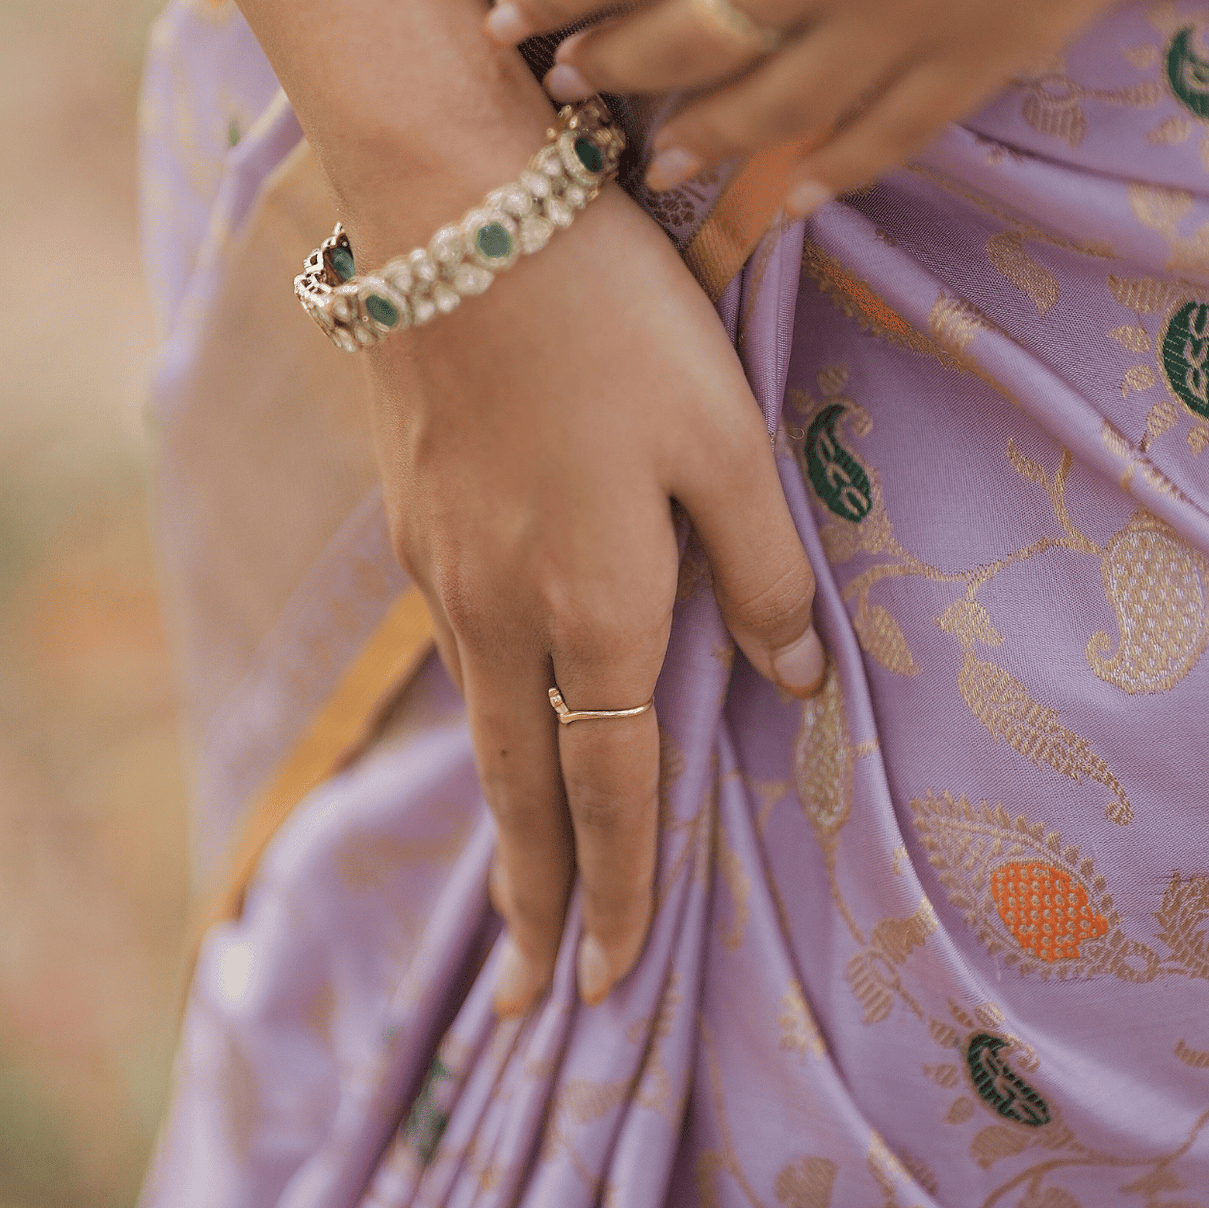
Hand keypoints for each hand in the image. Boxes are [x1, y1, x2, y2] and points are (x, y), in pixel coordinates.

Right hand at [350, 162, 820, 1016]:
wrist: (451, 210)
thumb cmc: (614, 318)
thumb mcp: (724, 436)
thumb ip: (762, 566)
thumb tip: (796, 681)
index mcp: (596, 606)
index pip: (610, 789)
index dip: (621, 891)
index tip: (615, 987)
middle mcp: (502, 610)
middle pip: (519, 788)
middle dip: (534, 902)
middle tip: (529, 997)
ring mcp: (441, 562)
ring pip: (482, 719)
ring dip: (505, 814)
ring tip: (522, 880)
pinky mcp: (412, 510)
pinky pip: (457, 646)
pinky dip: (483, 714)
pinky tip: (499, 706)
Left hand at [485, 0, 1208, 214]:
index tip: (506, 18)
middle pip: (678, 43)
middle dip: (610, 68)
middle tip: (571, 87)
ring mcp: (905, 14)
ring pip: (769, 113)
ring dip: (697, 142)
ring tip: (653, 159)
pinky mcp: (991, 49)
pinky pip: (886, 141)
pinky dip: (825, 176)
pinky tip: (788, 194)